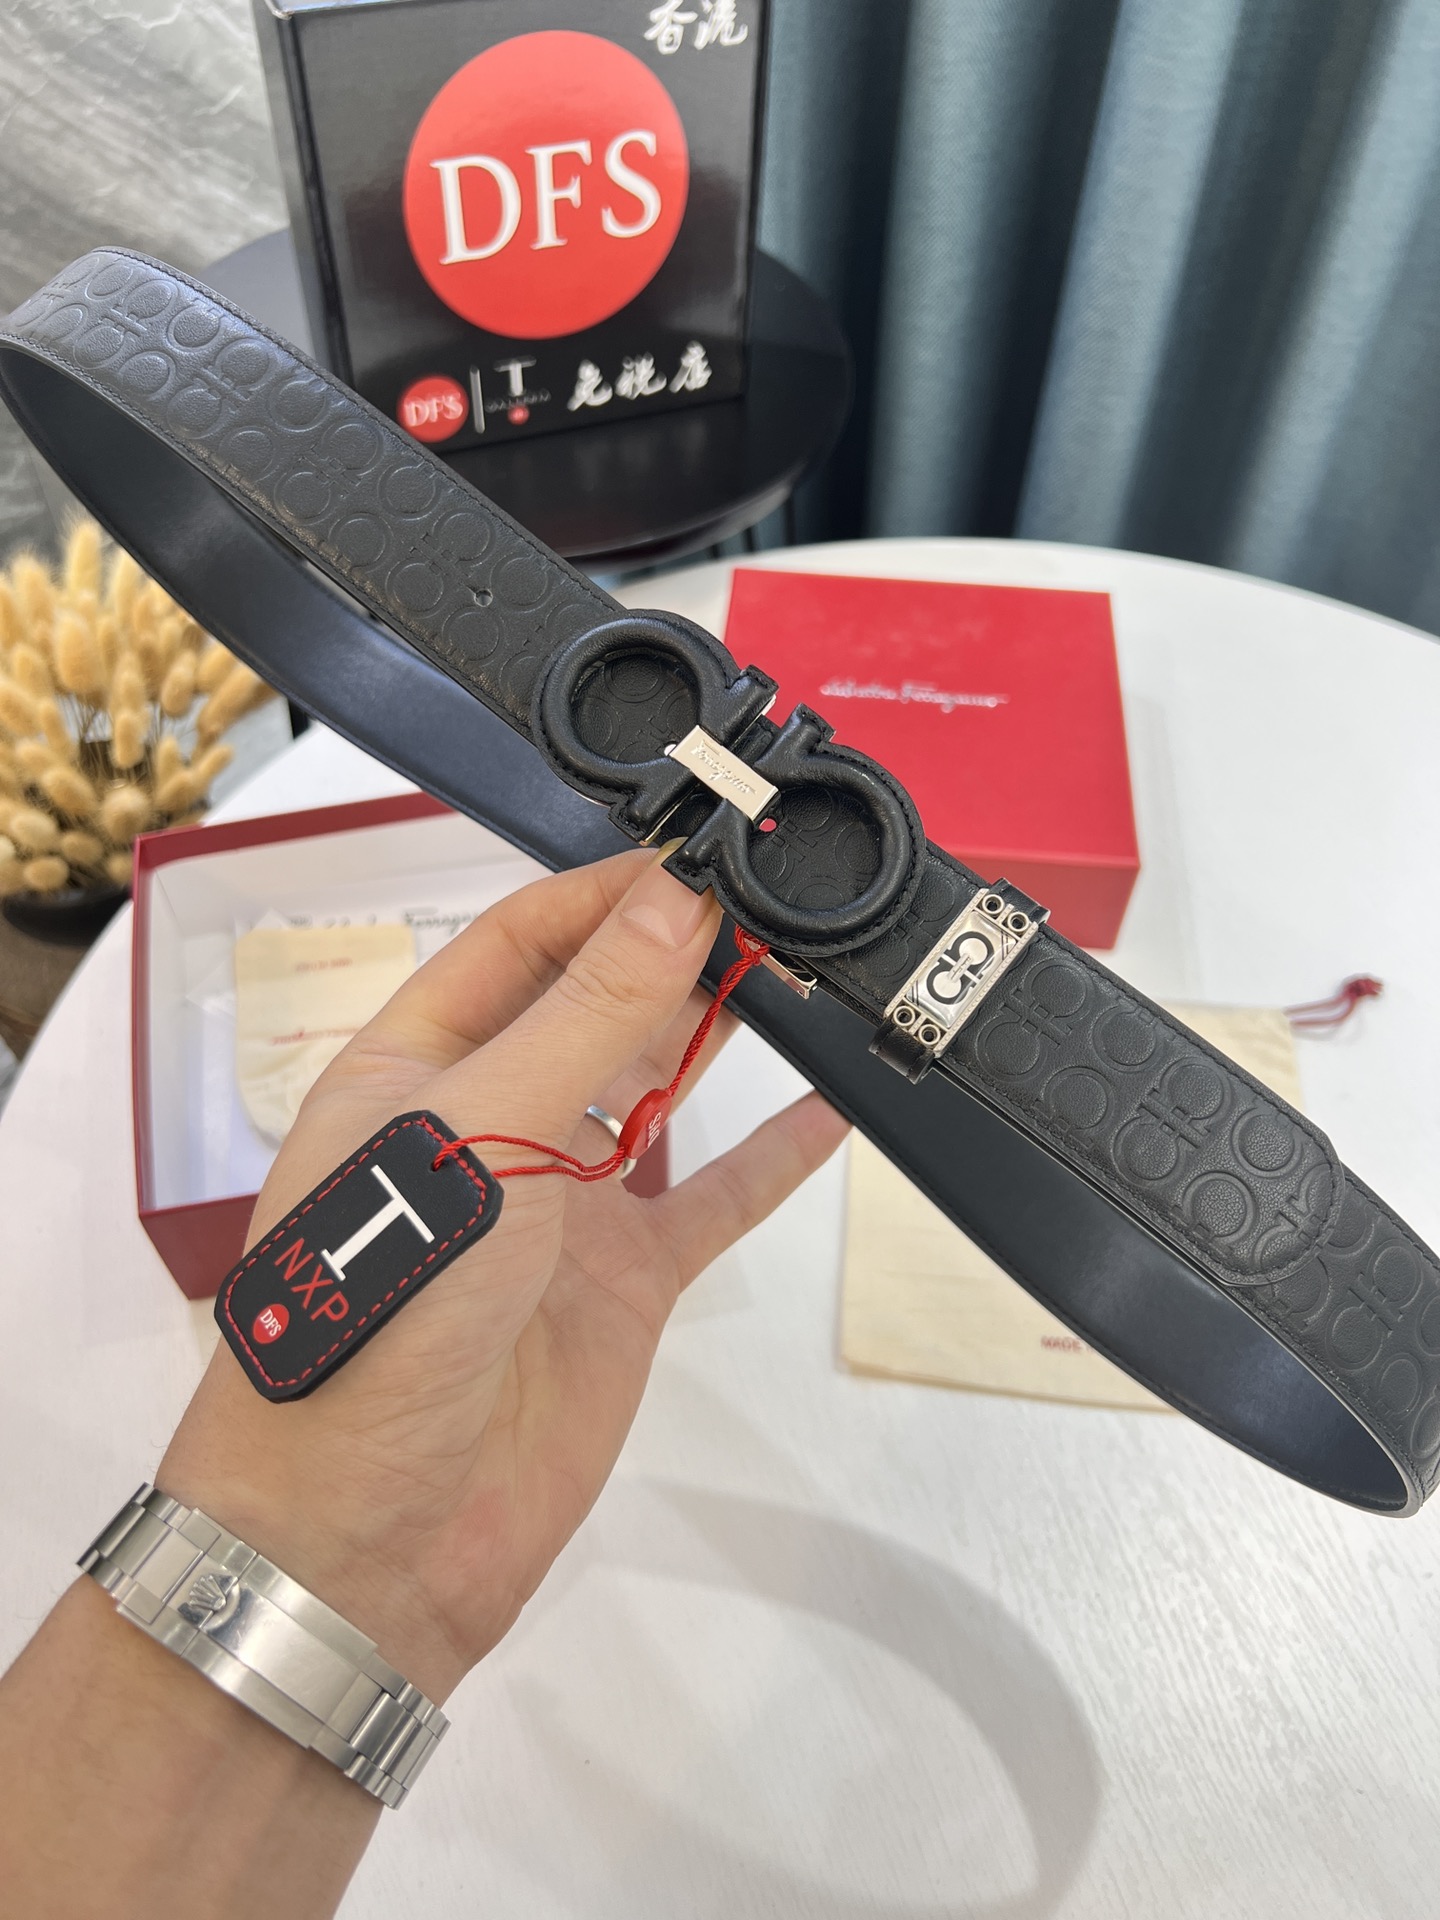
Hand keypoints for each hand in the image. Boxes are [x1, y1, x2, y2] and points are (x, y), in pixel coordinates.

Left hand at [160, 850, 846, 1699]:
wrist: (374, 1535)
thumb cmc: (384, 1312)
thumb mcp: (481, 1136)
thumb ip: (588, 1020)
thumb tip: (674, 898)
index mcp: (415, 1068)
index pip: (519, 943)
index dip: (605, 893)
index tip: (700, 851)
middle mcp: (488, 1123)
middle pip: (595, 1005)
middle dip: (673, 948)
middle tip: (773, 894)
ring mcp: (561, 1204)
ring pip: (657, 1089)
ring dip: (721, 1031)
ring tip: (806, 965)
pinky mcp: (625, 1284)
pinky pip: (711, 1199)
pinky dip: (771, 1155)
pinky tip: (832, 1104)